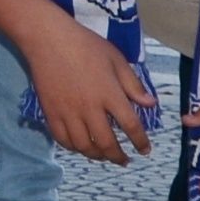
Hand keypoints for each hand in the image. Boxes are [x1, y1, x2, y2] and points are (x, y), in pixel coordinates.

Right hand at [21, 14, 160, 162]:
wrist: (48, 39)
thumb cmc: (86, 45)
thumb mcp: (116, 59)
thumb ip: (133, 84)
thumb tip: (151, 104)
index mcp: (109, 94)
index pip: (131, 126)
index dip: (140, 142)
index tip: (145, 150)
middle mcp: (90, 108)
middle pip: (106, 143)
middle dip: (118, 157)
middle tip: (125, 161)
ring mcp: (68, 113)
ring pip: (84, 146)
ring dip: (97, 156)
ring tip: (104, 156)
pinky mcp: (51, 113)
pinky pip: (63, 140)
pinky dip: (74, 148)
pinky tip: (81, 146)